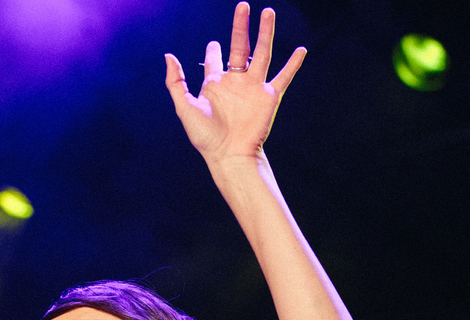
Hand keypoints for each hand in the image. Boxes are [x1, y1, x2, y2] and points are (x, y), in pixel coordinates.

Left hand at [164, 3, 304, 165]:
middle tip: (242, 6)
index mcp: (215, 84)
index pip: (214, 60)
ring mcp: (253, 87)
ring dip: (265, 32)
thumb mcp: (184, 107)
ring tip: (268, 12)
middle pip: (240, 47)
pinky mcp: (269, 96)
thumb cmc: (205, 136)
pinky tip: (301, 50)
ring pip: (262, 53)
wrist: (229, 155)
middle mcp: (235, 82)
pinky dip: (293, 64)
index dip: (213, 51)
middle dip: (240, 27)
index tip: (213, 44)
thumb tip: (168, 55)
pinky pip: (283, 76)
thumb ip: (175, 82)